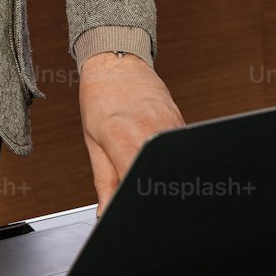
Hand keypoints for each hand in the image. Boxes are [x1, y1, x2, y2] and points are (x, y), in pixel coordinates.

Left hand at [78, 53, 183, 215]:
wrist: (116, 60)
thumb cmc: (100, 97)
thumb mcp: (93, 141)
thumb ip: (104, 182)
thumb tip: (106, 212)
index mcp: (124, 141)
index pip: (136, 190)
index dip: (133, 207)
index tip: (129, 215)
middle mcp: (151, 135)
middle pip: (159, 182)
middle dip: (150, 195)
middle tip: (136, 194)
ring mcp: (171, 128)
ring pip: (173, 168)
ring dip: (161, 176)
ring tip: (146, 171)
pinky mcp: (182, 125)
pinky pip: (180, 153)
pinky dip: (170, 161)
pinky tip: (158, 155)